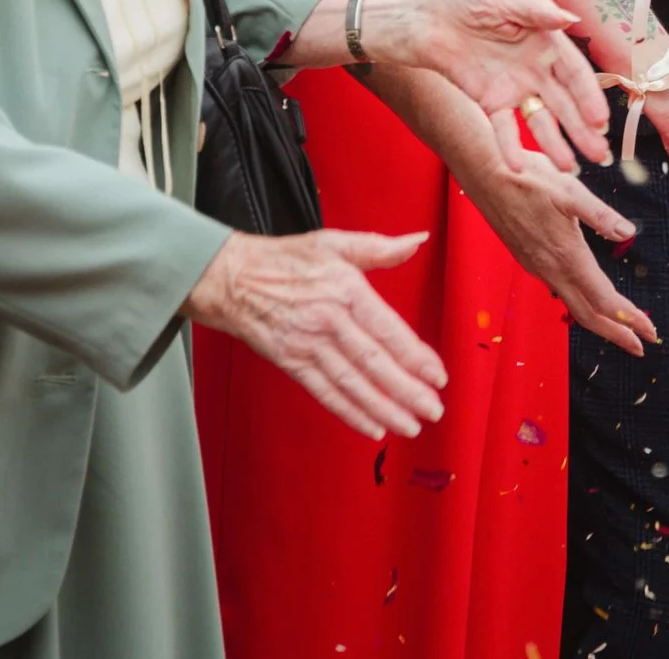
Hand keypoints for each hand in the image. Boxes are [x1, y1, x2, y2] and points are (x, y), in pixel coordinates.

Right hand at [183, 229, 447, 439]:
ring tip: (410, 426)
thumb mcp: (334, 242)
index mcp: (345, 290)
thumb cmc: (282, 260)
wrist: (230, 278)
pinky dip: (349, 412)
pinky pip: (325, 392)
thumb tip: (416, 240)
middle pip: (374, 363)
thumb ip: (379, 247)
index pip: (388, 330)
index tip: (437, 375)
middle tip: (433, 410)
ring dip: (383, 409)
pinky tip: (372, 427)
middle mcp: (329, 321)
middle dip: (407, 391)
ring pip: (352, 383)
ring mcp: (308, 345)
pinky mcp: (291, 363)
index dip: (415, 356)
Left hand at [363, 0, 608, 174]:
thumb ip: (537, 11)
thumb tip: (570, 19)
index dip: (588, 96)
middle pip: (565, 103)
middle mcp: (536, 69)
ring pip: (540, 121)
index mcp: (546, 43)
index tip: (599, 119)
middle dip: (582, 129)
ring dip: (555, 144)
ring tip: (567, 169)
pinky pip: (503, 128)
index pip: (574, 73)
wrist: (424, 17)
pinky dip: (510, 146)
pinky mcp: (489, 102)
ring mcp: (514, 88)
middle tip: (598, 154)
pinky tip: (517, 166)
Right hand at [460, 149, 657, 356]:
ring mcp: (537, 266)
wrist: (484, 174)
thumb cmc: (528, 177)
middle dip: (616, 333)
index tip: (650, 333)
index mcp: (566, 256)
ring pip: (573, 305)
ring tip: (621, 328)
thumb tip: (629, 234)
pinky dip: (580, 303)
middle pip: (587, 315)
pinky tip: (586, 297)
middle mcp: (551, 269)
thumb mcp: (570, 190)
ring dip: (600, 321)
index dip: (629, 319)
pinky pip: (559, 291)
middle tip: (641, 348)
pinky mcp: (528, 259)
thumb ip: (600, 216)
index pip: (603, 300)